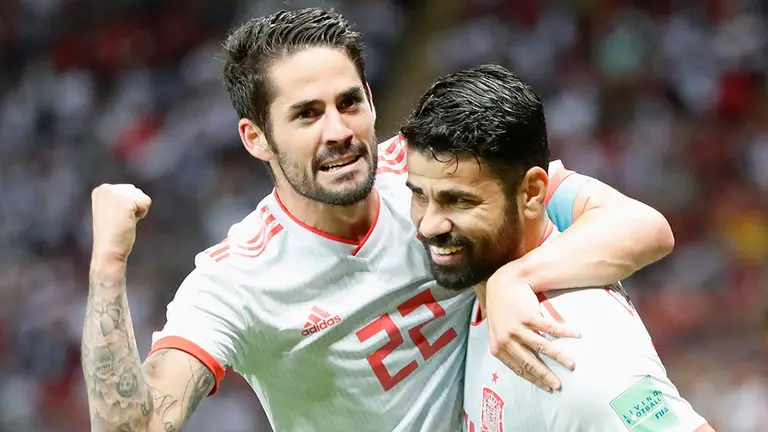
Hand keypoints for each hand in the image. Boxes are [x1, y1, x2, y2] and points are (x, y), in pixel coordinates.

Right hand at [90, 184, 151, 263]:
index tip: (116, 218)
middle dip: (133, 207)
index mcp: (101, 190)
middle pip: (135, 191)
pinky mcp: (126, 201)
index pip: (128, 190)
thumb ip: (121, 199)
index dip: (127, 207)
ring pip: (141, 196)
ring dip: (137, 211)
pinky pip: (146, 202)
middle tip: (121, 221)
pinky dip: (142, 214)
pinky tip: (129, 222)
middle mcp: (106, 188)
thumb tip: (135, 191)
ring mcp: (115, 193)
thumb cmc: (113, 234)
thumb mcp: (113, 211)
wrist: (108, 250)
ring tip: (124, 222)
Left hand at [485, 268, 580, 391]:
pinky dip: (565, 332)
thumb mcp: (499, 331)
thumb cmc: (502, 309)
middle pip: (530, 362)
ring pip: (542, 347)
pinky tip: (577, 335)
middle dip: (546, 376)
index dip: (534, 379)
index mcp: (499, 347)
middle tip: (559, 385)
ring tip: (572, 365)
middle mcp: (507, 340)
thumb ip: (509, 347)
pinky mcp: (528, 316)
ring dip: (559, 357)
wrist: (503, 284)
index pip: (519, 368)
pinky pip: (550, 328)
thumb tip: (526, 365)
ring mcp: (517, 328)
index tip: (547, 387)